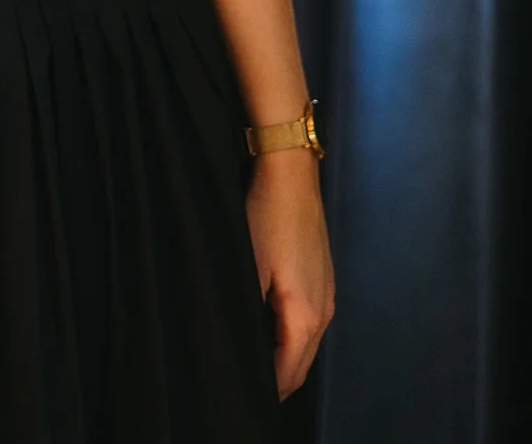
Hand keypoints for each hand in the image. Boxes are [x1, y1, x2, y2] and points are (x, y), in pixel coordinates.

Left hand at [245, 150, 334, 397]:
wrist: (290, 173)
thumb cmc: (266, 217)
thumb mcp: (248, 270)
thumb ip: (248, 316)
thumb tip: (242, 348)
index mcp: (306, 316)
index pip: (288, 373)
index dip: (268, 390)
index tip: (243, 395)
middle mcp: (324, 311)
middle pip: (302, 364)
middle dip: (278, 381)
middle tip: (247, 387)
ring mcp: (327, 293)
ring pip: (307, 344)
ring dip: (286, 359)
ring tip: (256, 365)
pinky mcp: (323, 277)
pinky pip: (310, 322)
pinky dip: (293, 337)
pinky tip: (271, 330)